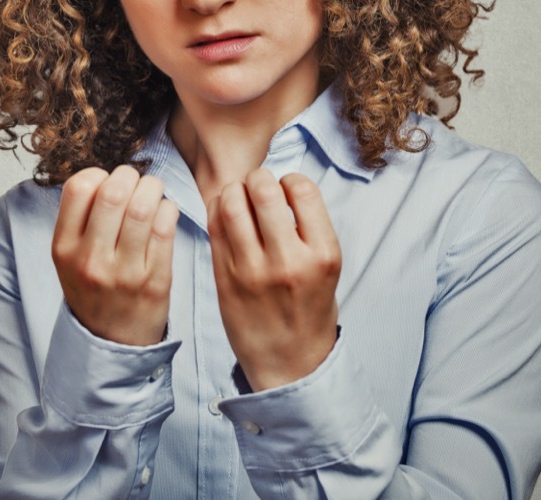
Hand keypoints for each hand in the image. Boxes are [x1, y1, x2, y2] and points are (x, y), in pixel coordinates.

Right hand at [52, 165, 178, 345]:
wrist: (112, 343)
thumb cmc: (94, 290)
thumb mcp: (69, 258)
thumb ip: (81, 219)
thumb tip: (108, 174)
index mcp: (64, 249)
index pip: (78, 188)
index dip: (99, 175)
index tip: (108, 182)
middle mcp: (91, 260)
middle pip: (114, 193)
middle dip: (131, 176)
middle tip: (137, 182)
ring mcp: (124, 272)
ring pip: (143, 207)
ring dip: (153, 189)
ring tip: (153, 193)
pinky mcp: (155, 281)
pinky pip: (166, 228)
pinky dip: (168, 210)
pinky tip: (164, 213)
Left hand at [207, 169, 340, 390]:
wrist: (290, 363)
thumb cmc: (309, 309)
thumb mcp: (327, 267)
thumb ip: (309, 227)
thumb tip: (281, 184)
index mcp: (323, 254)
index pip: (302, 188)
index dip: (290, 179)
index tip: (286, 189)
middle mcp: (289, 260)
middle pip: (263, 189)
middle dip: (257, 178)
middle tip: (257, 187)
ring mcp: (253, 271)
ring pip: (231, 203)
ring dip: (233, 190)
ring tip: (238, 197)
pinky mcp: (225, 279)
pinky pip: (213, 227)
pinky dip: (216, 209)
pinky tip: (225, 214)